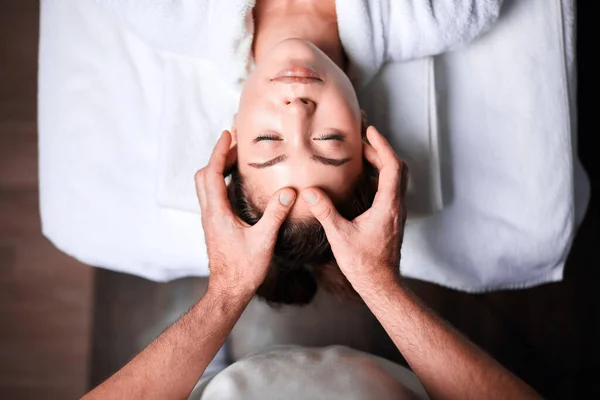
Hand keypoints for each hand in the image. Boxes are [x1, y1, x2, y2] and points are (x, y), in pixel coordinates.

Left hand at [195, 131, 296, 295]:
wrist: (228, 291)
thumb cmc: (244, 269)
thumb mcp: (264, 240)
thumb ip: (275, 215)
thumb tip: (288, 192)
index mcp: (217, 212)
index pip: (211, 174)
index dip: (218, 151)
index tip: (227, 134)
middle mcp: (209, 213)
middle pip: (204, 176)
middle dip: (218, 157)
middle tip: (236, 145)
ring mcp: (210, 220)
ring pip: (205, 186)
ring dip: (217, 169)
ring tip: (237, 161)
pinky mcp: (214, 226)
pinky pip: (212, 196)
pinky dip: (220, 182)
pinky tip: (237, 186)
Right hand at [300, 126, 408, 288]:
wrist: (381, 284)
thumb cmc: (364, 264)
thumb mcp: (340, 236)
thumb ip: (325, 212)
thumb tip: (310, 191)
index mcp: (388, 206)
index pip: (392, 166)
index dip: (382, 145)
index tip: (370, 130)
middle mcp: (396, 206)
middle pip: (396, 168)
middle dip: (380, 150)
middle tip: (361, 140)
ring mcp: (396, 212)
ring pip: (395, 179)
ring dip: (381, 163)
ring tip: (361, 155)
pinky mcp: (392, 218)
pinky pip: (391, 189)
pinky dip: (380, 177)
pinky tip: (363, 180)